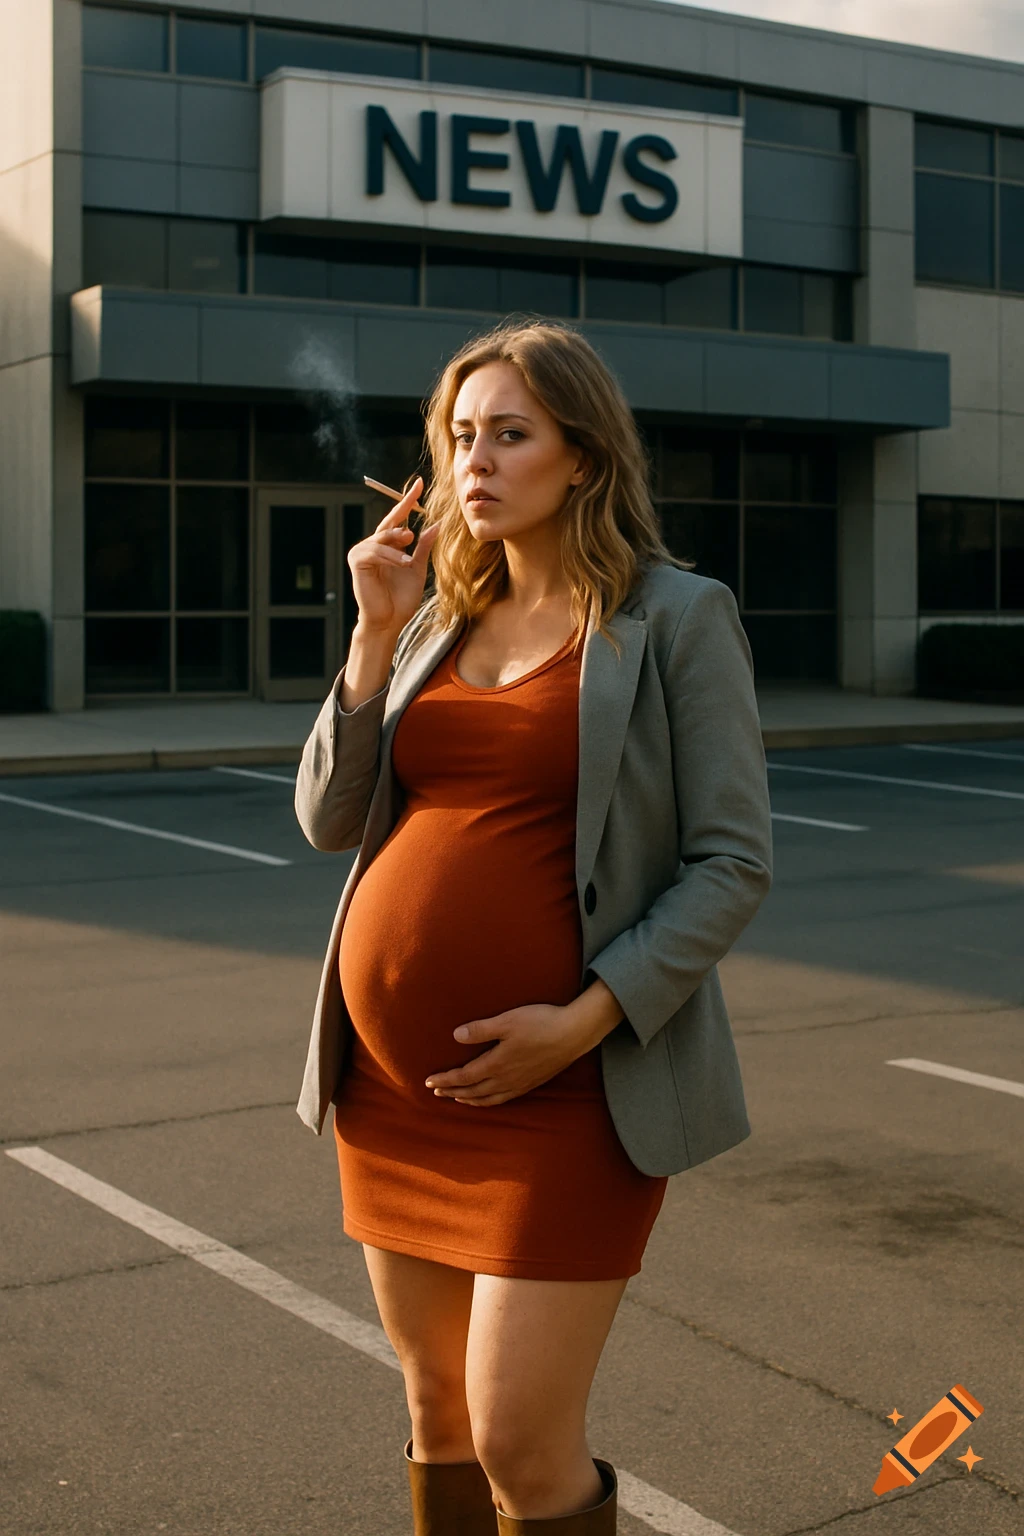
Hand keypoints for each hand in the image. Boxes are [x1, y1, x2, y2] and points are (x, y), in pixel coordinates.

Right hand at [348, 475, 440, 635]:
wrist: (389, 622)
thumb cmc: (401, 600)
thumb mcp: (416, 569)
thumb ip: (423, 547)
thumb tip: (436, 524)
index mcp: (386, 546)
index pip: (397, 518)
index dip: (407, 500)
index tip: (419, 482)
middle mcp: (372, 545)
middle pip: (388, 522)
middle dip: (402, 513)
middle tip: (415, 516)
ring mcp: (362, 552)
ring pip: (382, 537)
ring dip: (397, 546)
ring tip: (408, 559)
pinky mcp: (357, 561)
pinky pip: (375, 551)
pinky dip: (390, 557)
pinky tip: (401, 564)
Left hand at [424, 1003, 596, 1106]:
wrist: (573, 1034)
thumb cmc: (540, 1023)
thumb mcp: (507, 1021)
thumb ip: (481, 1029)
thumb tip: (455, 1036)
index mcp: (496, 1064)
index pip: (463, 1077)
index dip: (445, 1080)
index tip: (428, 1081)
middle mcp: (505, 1079)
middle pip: (472, 1091)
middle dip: (452, 1091)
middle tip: (435, 1091)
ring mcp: (519, 1084)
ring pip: (487, 1099)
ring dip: (469, 1099)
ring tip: (457, 1097)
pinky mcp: (531, 1083)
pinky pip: (503, 1099)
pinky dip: (488, 1101)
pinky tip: (488, 1098)